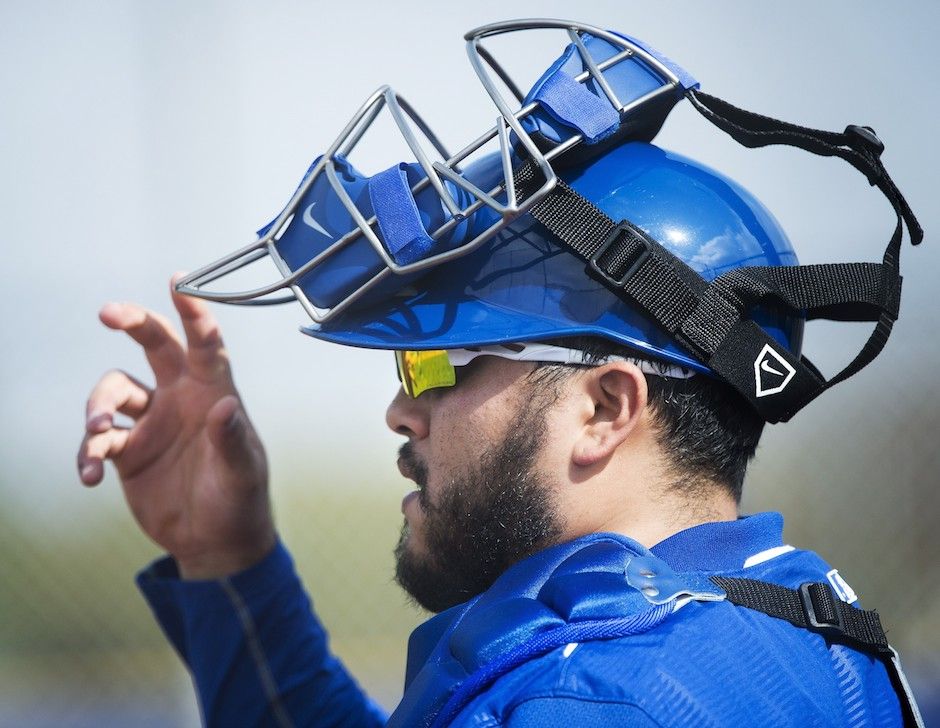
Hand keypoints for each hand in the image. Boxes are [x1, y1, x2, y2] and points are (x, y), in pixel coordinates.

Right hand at [78, 275, 274, 578]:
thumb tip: (225, 408)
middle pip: (153, 345)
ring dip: (98, 408)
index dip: (194, 311)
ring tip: (99, 435)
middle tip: (108, 313)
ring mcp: (151, 422)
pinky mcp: (128, 451)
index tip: (178, 281)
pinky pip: (96, 440)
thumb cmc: (240, 501)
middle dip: (132, 322)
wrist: (214, 542)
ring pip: (112, 391)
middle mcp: (180, 398)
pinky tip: (89, 477)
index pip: (206, 344)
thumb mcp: (242, 474)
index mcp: (214, 393)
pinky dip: (87, 454)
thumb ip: (233, 442)